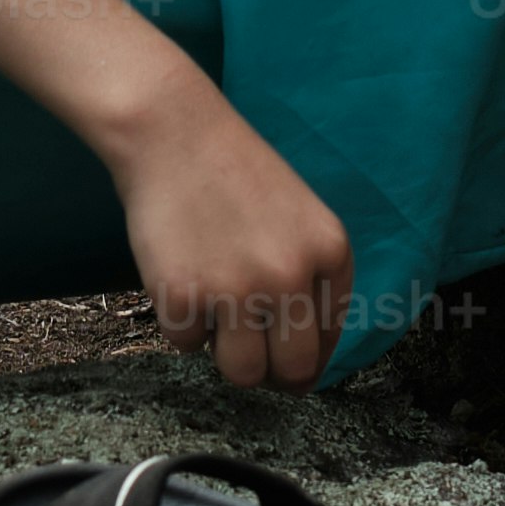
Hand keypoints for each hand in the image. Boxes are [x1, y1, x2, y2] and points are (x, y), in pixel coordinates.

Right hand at [109, 97, 352, 389]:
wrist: (173, 132)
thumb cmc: (234, 172)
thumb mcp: (301, 218)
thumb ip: (312, 280)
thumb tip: (303, 366)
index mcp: (331, 253)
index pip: (329, 343)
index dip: (304, 359)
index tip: (283, 358)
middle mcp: (292, 276)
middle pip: (293, 370)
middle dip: (271, 372)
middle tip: (249, 351)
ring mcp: (237, 289)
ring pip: (242, 373)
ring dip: (225, 355)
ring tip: (213, 314)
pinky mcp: (184, 296)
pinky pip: (186, 346)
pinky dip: (179, 324)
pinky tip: (180, 280)